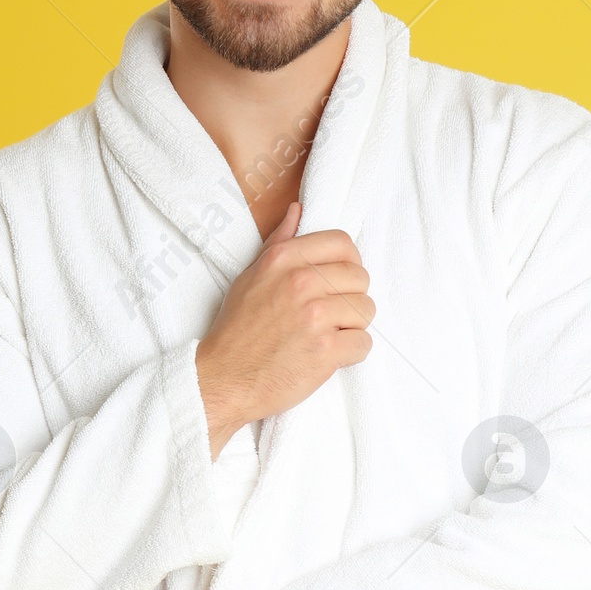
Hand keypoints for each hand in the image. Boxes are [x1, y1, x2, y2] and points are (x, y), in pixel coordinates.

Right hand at [195, 202, 373, 455]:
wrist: (223, 379)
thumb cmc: (236, 331)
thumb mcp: (250, 277)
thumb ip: (279, 244)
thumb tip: (298, 210)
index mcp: (283, 260)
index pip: (343, 243)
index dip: (349, 262)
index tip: (341, 280)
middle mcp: (301, 283)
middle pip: (360, 278)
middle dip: (352, 298)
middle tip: (332, 316)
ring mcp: (315, 317)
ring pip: (366, 310)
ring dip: (354, 326)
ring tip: (329, 335)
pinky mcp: (325, 351)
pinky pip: (364, 343)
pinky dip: (352, 353)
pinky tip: (330, 356)